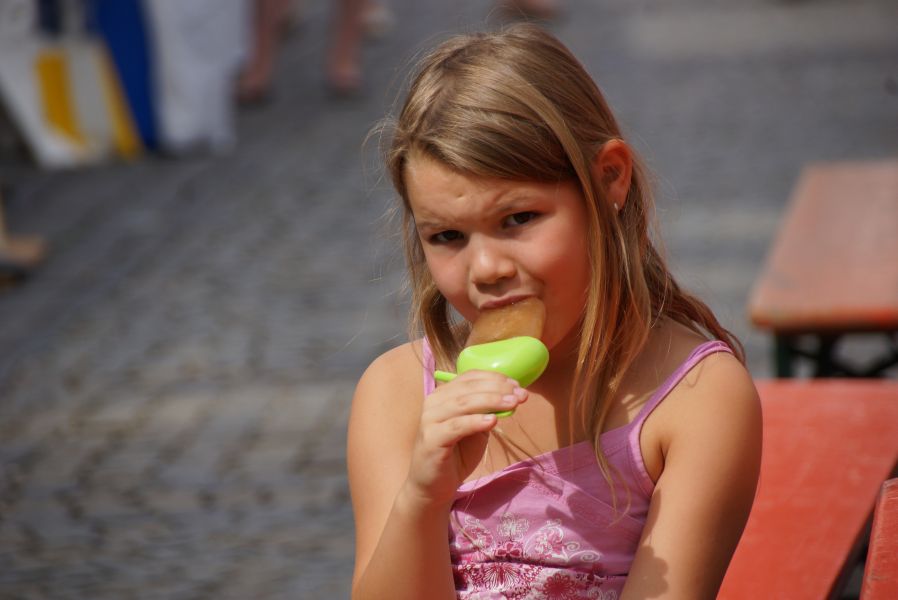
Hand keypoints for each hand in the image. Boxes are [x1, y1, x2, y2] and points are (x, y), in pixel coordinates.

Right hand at [402, 371, 527, 508]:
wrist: (433, 486)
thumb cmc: (456, 455)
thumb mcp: (476, 429)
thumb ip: (487, 411)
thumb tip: (511, 396)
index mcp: (444, 395)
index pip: (470, 377)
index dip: (495, 378)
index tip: (518, 386)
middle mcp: (433, 402)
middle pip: (468, 388)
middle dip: (498, 389)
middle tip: (521, 395)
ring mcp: (430, 420)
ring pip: (463, 404)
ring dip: (491, 401)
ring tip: (513, 404)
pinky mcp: (431, 439)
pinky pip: (456, 426)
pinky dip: (476, 421)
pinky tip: (493, 421)